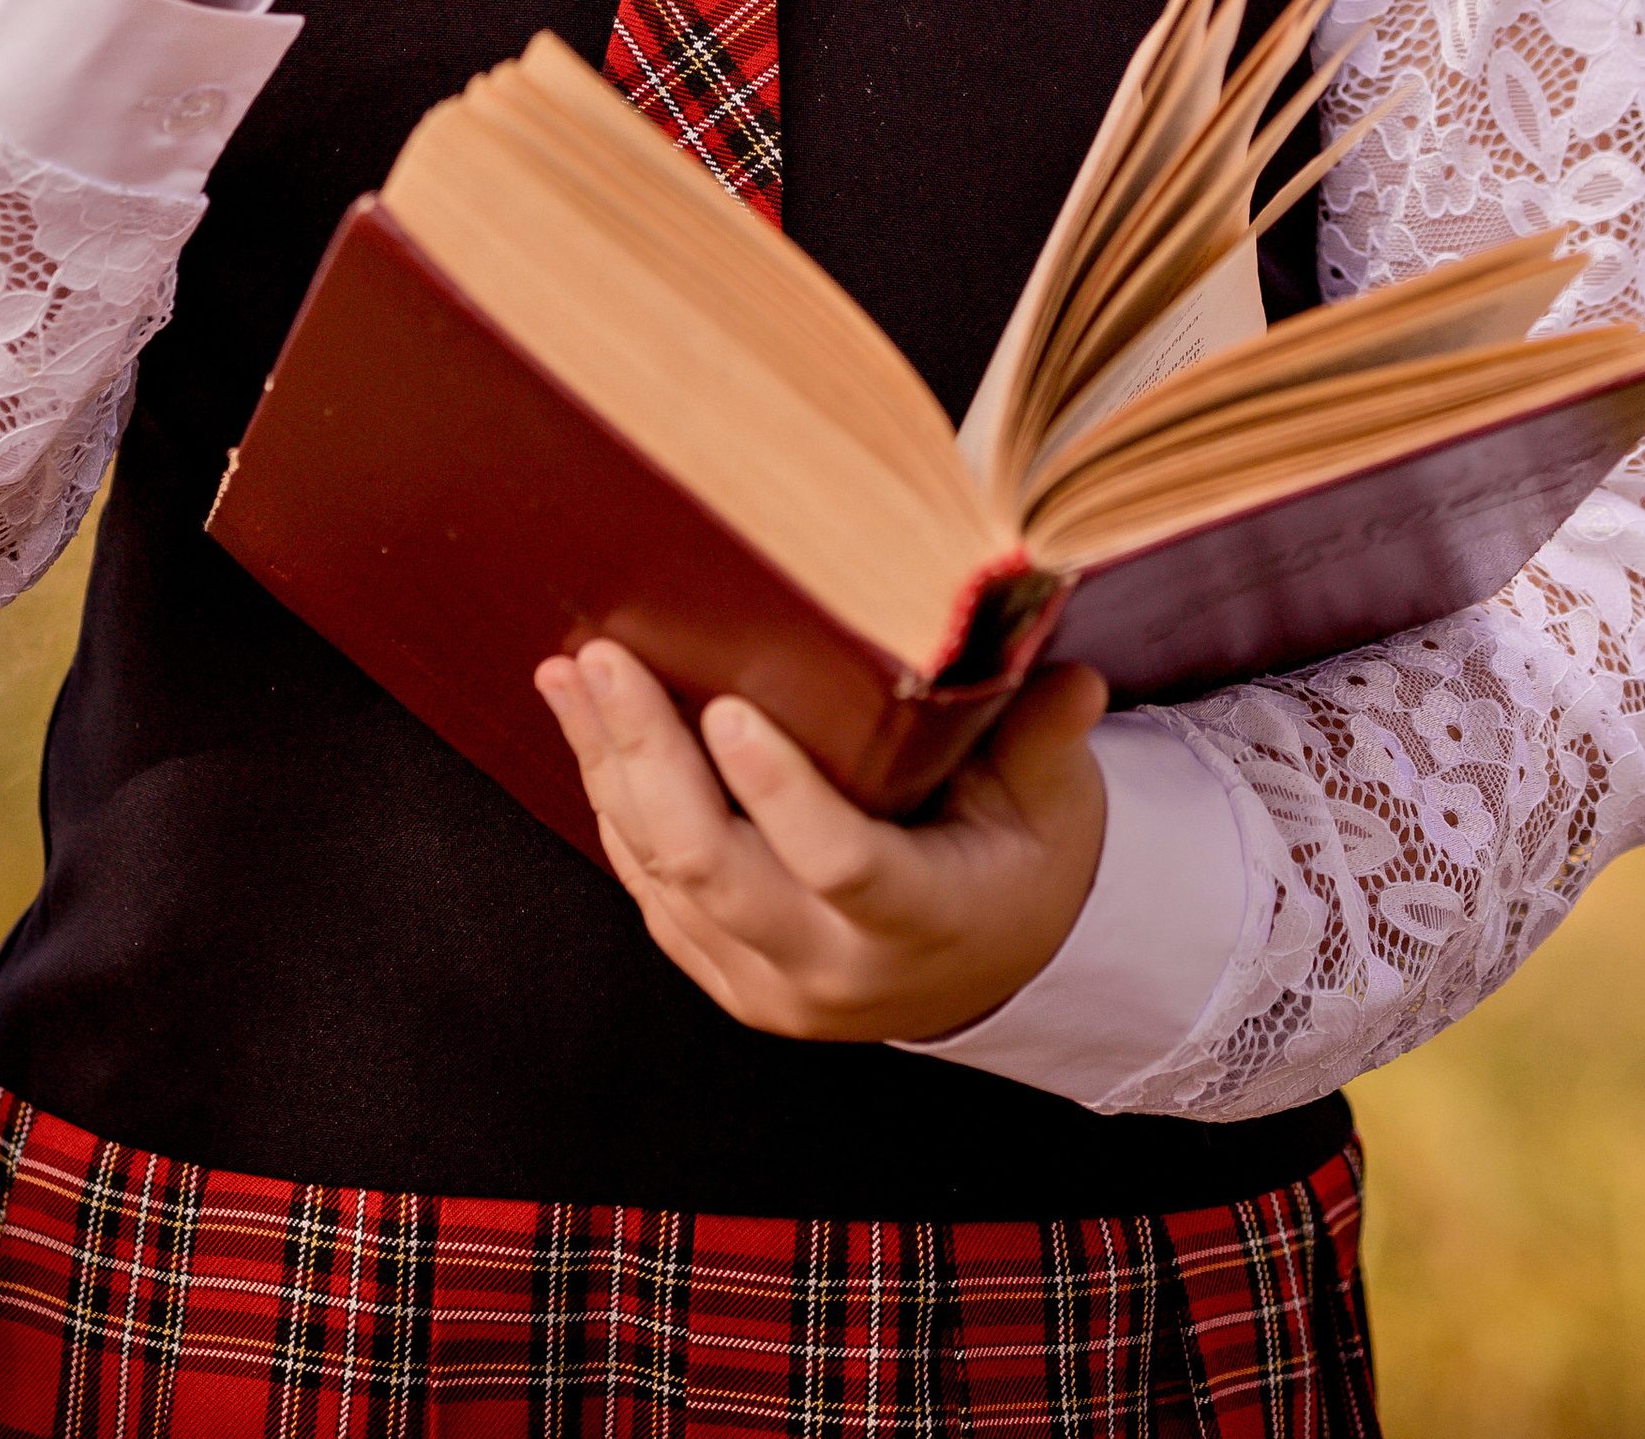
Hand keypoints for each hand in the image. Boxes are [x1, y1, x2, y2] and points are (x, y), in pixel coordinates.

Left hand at [534, 637, 1109, 1043]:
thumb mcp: (1054, 807)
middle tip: (606, 660)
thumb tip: (1074, 678)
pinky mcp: (727, 979)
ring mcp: (769, 984)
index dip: (780, 795)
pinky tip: (593, 739)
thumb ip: (1046, 741)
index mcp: (921, 922)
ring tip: (570, 677)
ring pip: (665, 880)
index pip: (841, 865)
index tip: (729, 709)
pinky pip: (654, 900)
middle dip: (648, 758)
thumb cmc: (1020, 866)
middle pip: (715, 871)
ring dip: (608, 773)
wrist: (988, 971)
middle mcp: (832, 969)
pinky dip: (618, 815)